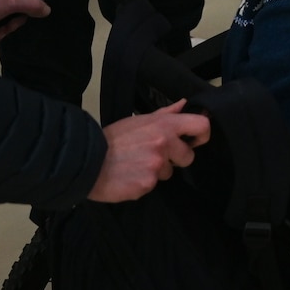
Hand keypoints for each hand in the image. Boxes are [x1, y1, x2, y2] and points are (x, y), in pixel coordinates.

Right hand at [87, 100, 210, 202]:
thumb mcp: (139, 120)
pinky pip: (152, 185)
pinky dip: (142, 183)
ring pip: (169, 173)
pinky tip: (128, 176)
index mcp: (165, 125)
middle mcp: (165, 144)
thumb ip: (165, 113)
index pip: (201, 126)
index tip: (194, 141)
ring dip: (156, 172)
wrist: (86, 161)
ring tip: (136, 165)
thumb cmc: (112, 139)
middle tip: (154, 156)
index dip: (202, 135)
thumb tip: (184, 103)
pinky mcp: (147, 184)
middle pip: (188, 157)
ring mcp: (157, 166)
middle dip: (175, 159)